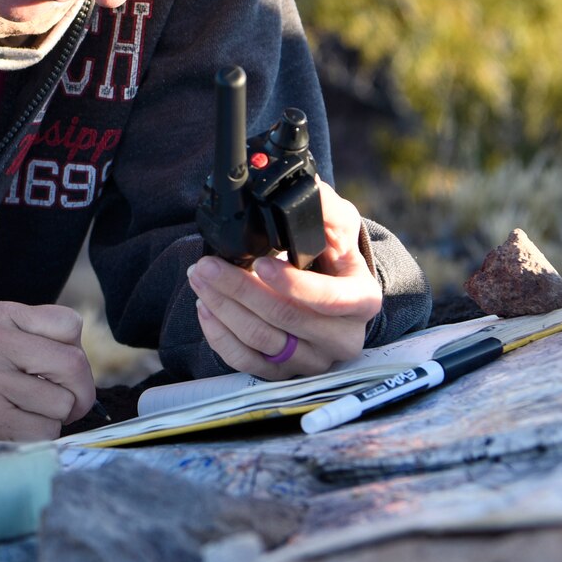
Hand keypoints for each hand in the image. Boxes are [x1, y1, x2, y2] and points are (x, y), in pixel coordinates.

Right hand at [0, 301, 95, 441]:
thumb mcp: (4, 334)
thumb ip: (46, 337)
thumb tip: (85, 369)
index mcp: (1, 315)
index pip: (70, 324)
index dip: (76, 351)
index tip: (61, 368)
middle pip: (73, 365)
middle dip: (81, 391)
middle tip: (67, 401)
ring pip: (63, 404)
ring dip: (55, 415)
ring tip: (28, 410)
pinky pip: (45, 431)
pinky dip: (39, 434)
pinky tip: (17, 424)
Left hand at [186, 180, 383, 377]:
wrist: (331, 292)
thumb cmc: (334, 257)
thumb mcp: (339, 227)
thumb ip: (326, 210)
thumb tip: (310, 188)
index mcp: (361, 301)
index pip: (328, 299)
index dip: (291, 284)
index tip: (259, 263)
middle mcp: (342, 338)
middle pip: (284, 319)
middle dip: (239, 289)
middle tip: (206, 265)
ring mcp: (313, 360)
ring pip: (261, 339)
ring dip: (222, 306)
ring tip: (200, 278)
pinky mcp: (284, 374)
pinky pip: (246, 361)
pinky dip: (219, 334)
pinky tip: (205, 307)